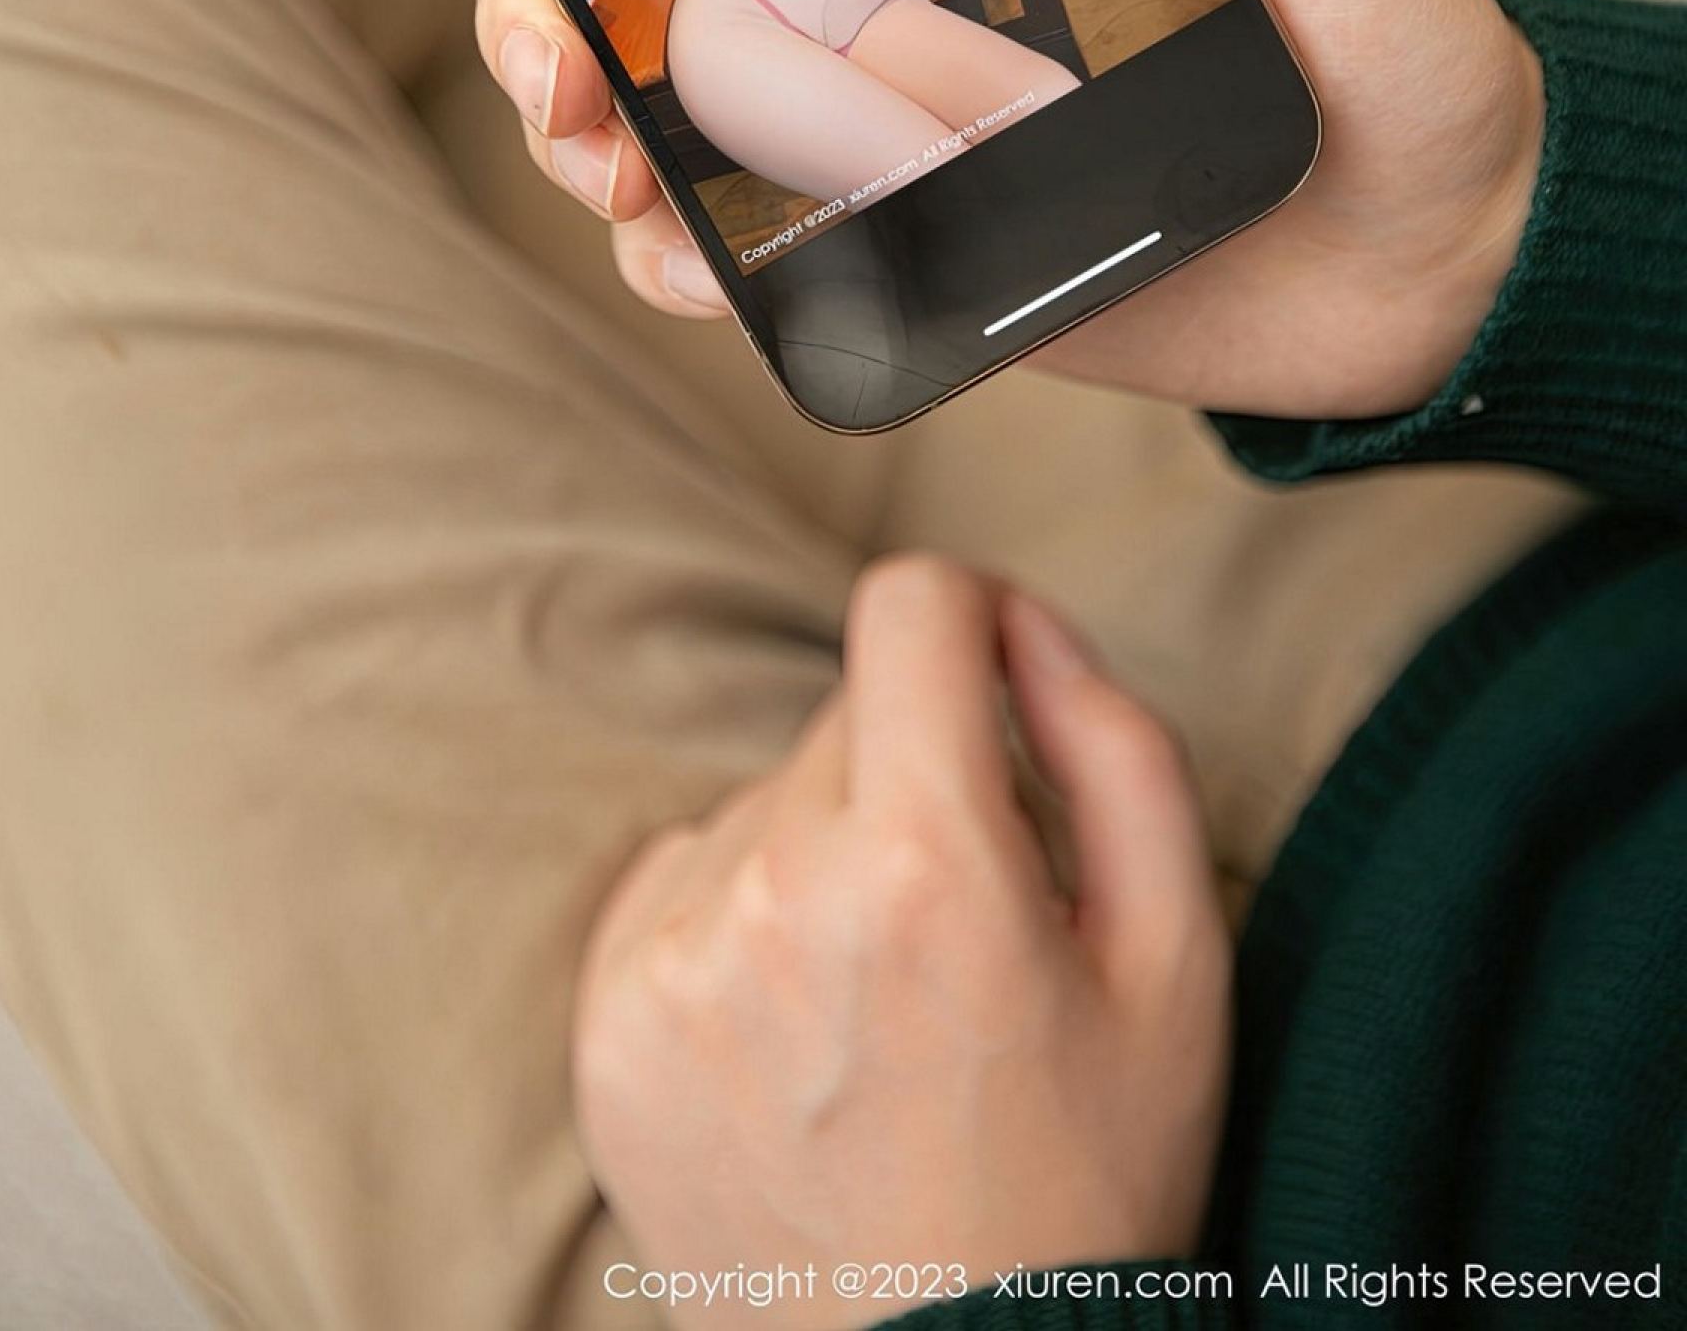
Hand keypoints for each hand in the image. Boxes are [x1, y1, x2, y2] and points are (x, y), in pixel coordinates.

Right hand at [364, 0, 1545, 409]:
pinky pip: (746, 236)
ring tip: (596, 165)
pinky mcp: (897, 234)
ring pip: (659, 91)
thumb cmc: (1383, 34)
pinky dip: (676, 249)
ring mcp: (877, 105)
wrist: (1438, 259)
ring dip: (578, 120)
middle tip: (542, 46)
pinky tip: (680, 260)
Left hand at [572, 555, 1229, 1326]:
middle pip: (848, 711)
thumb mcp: (1178, 964)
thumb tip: (1025, 624)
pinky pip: (683, 877)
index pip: (911, 604)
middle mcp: (778, 886)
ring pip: (767, 797)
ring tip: (888, 1004)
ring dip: (831, 850)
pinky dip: (746, 919)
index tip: (998, 685)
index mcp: (928, 859)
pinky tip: (806, 1033)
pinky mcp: (608, 1022)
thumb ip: (1117, 749)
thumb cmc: (1085, 1183)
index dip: (973, 620)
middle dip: (921, 772)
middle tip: (975, 918)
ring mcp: (674, 958)